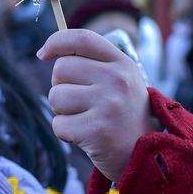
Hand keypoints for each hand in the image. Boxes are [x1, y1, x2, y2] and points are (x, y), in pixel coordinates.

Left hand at [38, 29, 155, 180]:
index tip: (44, 54)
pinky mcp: (96, 131)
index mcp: (122, 64)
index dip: (57, 41)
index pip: (83, 39)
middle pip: (61, 69)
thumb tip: (49, 51)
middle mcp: (116, 80)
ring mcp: (107, 105)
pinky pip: (58, 124)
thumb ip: (93, 62)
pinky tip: (86, 136)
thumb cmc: (124, 114)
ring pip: (55, 96)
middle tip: (80, 101)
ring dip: (62, 111)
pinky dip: (65, 132)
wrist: (148, 154)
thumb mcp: (120, 80)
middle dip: (61, 85)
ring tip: (85, 119)